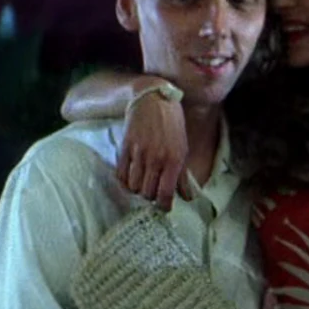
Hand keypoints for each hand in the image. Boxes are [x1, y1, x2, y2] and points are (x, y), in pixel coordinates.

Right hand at [119, 77, 190, 210]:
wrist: (152, 100)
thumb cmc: (172, 125)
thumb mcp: (182, 149)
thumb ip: (182, 175)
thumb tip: (188, 198)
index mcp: (174, 160)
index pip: (165, 193)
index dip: (164, 206)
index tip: (164, 208)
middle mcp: (156, 159)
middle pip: (148, 193)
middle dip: (151, 198)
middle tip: (154, 193)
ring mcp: (139, 154)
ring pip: (134, 186)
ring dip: (138, 190)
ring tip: (143, 185)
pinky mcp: (125, 148)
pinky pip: (121, 175)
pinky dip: (125, 182)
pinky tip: (131, 180)